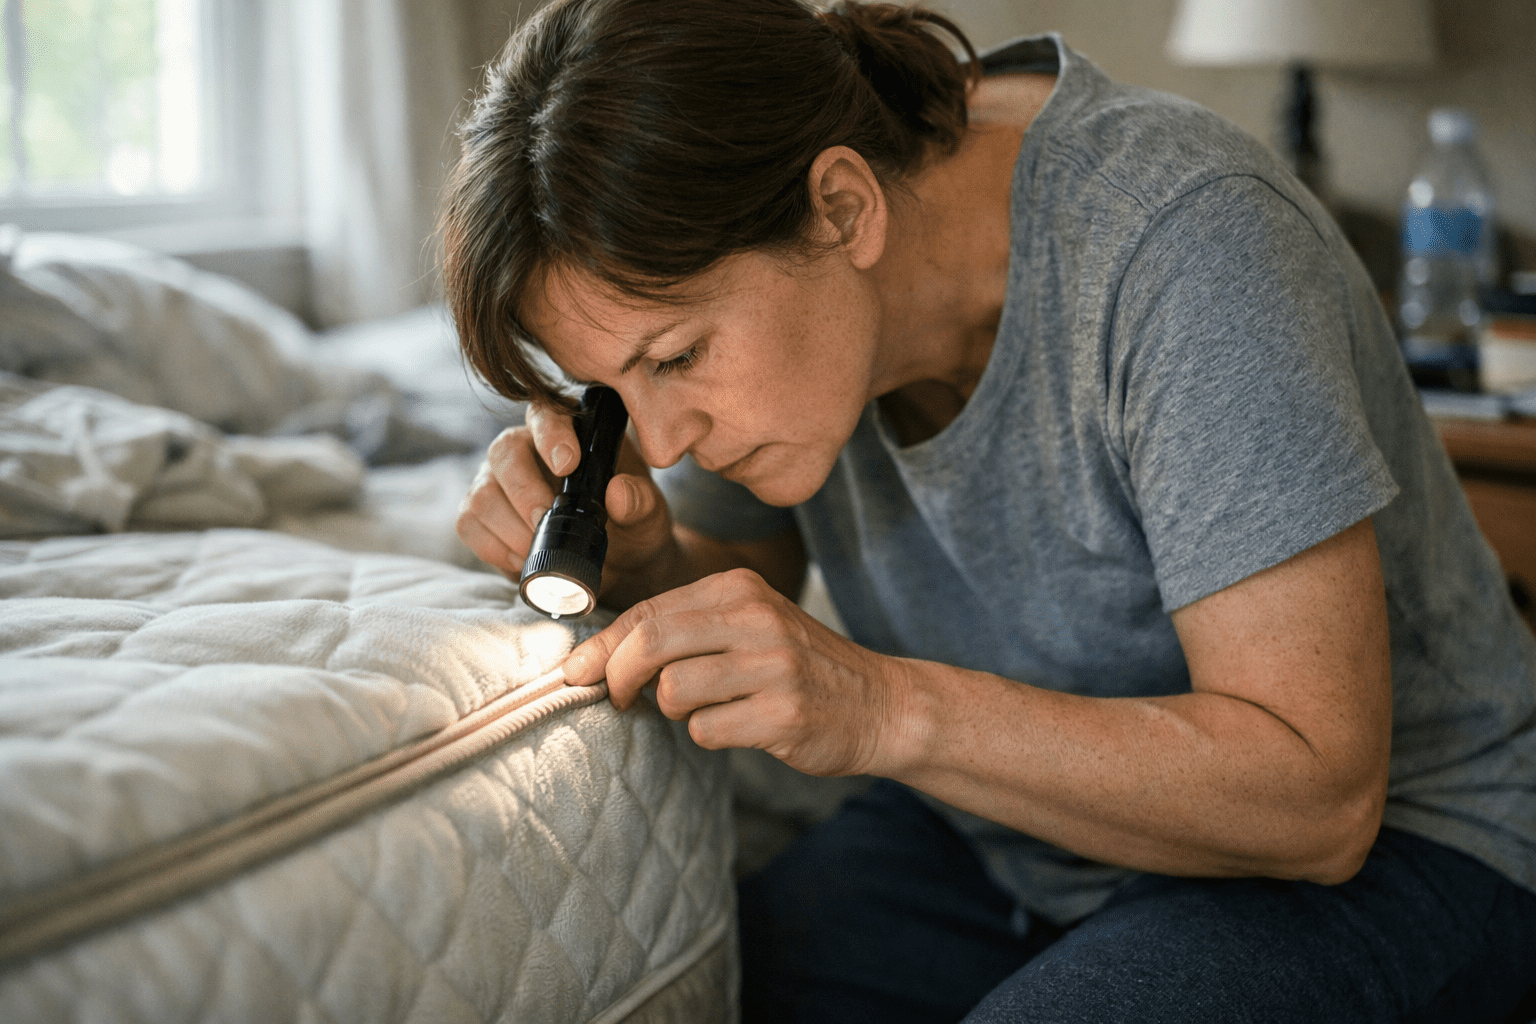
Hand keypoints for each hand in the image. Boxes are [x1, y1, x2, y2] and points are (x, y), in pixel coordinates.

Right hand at [456, 402, 676, 590]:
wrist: (617, 565)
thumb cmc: (632, 528)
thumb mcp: (648, 517)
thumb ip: (640, 503)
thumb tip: (619, 494)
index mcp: (570, 432)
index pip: (548, 415)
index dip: (551, 434)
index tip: (567, 464)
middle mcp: (526, 448)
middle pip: (504, 452)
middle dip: (524, 491)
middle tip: (546, 522)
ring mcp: (498, 481)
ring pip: (482, 492)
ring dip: (509, 527)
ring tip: (539, 549)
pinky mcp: (481, 515)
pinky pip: (469, 524)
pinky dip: (494, 546)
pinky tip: (522, 560)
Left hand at [561, 568, 901, 776]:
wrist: (879, 703)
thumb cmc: (797, 667)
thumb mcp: (748, 625)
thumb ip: (685, 630)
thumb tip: (598, 657)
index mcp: (739, 588)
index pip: (648, 612)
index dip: (601, 646)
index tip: (574, 672)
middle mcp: (755, 618)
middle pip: (650, 644)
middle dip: (617, 677)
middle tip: (618, 699)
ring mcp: (772, 666)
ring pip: (674, 690)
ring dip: (672, 710)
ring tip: (702, 709)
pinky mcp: (783, 713)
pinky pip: (708, 731)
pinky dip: (709, 735)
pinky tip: (737, 726)